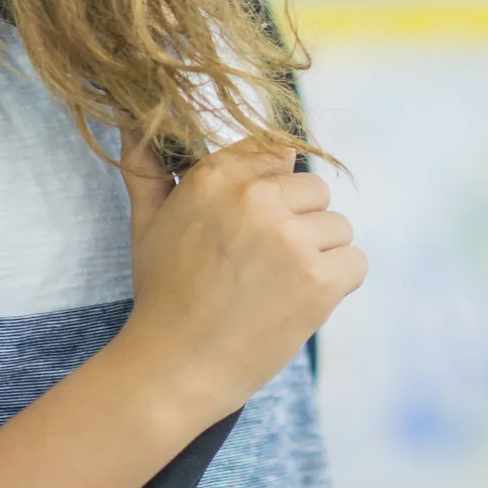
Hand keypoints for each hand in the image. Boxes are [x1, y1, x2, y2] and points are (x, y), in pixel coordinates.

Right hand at [111, 137, 365, 422]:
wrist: (173, 369)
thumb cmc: (162, 294)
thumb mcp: (147, 220)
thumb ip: (147, 165)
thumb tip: (132, 118)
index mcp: (217, 177)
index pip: (277, 153)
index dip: (273, 189)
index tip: (256, 224)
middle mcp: (256, 199)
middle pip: (314, 189)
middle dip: (299, 223)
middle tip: (263, 265)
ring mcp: (291, 240)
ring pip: (338, 227)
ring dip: (319, 256)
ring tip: (277, 288)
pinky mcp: (319, 281)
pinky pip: (355, 263)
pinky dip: (337, 285)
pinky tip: (299, 303)